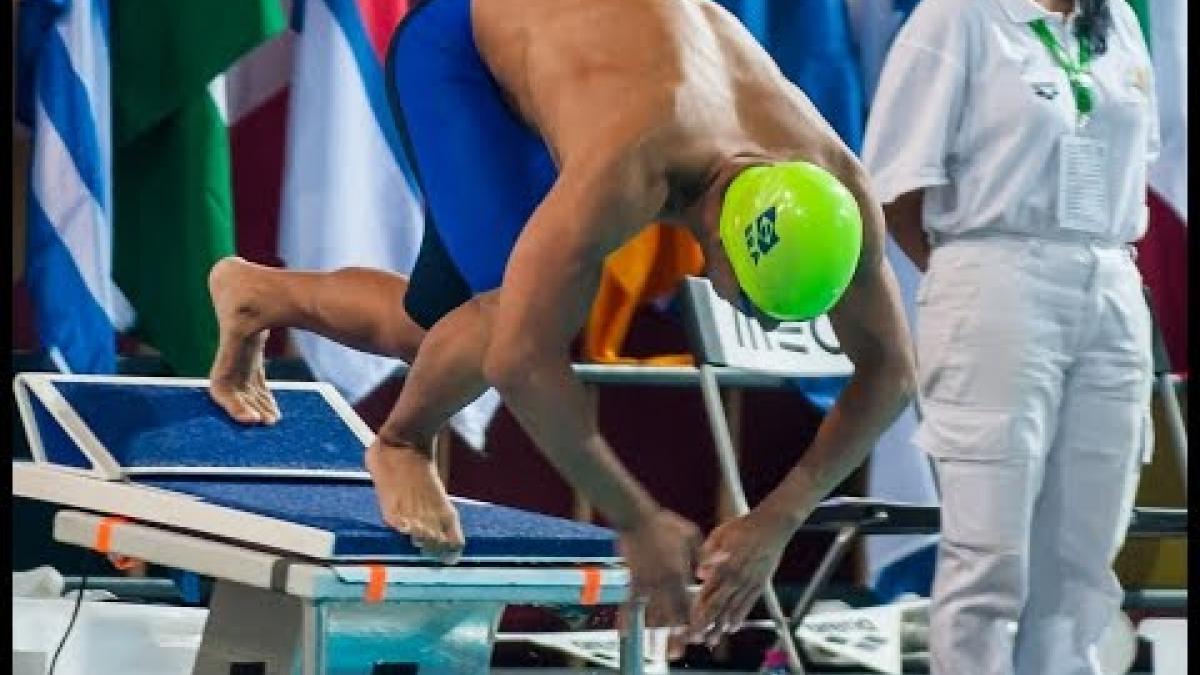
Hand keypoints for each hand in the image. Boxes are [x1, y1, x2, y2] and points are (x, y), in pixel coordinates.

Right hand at [616, 509, 700, 648]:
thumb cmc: (664, 523)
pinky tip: (625, 632)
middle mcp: (663, 582)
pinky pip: (629, 603)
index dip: (692, 622)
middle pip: (670, 615)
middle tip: (676, 653)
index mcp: (679, 572)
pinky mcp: (632, 580)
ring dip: (654, 633)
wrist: (636, 517)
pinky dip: (626, 618)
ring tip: (656, 650)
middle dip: (674, 635)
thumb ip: (706, 554)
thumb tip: (725, 559)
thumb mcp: (691, 535)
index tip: (695, 638)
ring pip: (651, 613)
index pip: (688, 603)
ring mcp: (646, 583)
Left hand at [689, 507, 793, 646]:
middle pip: (718, 607)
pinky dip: (739, 618)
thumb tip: (699, 574)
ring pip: (732, 610)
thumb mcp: (720, 534)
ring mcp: (749, 582)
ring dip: (721, 627)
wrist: (772, 525)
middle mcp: (736, 577)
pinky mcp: (761, 584)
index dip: (697, 610)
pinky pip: (749, 604)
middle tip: (696, 639)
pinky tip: (732, 628)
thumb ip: (707, 554)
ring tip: (712, 641)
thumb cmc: (744, 526)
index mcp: (724, 565)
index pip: (707, 593)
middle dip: (705, 625)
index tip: (688, 622)